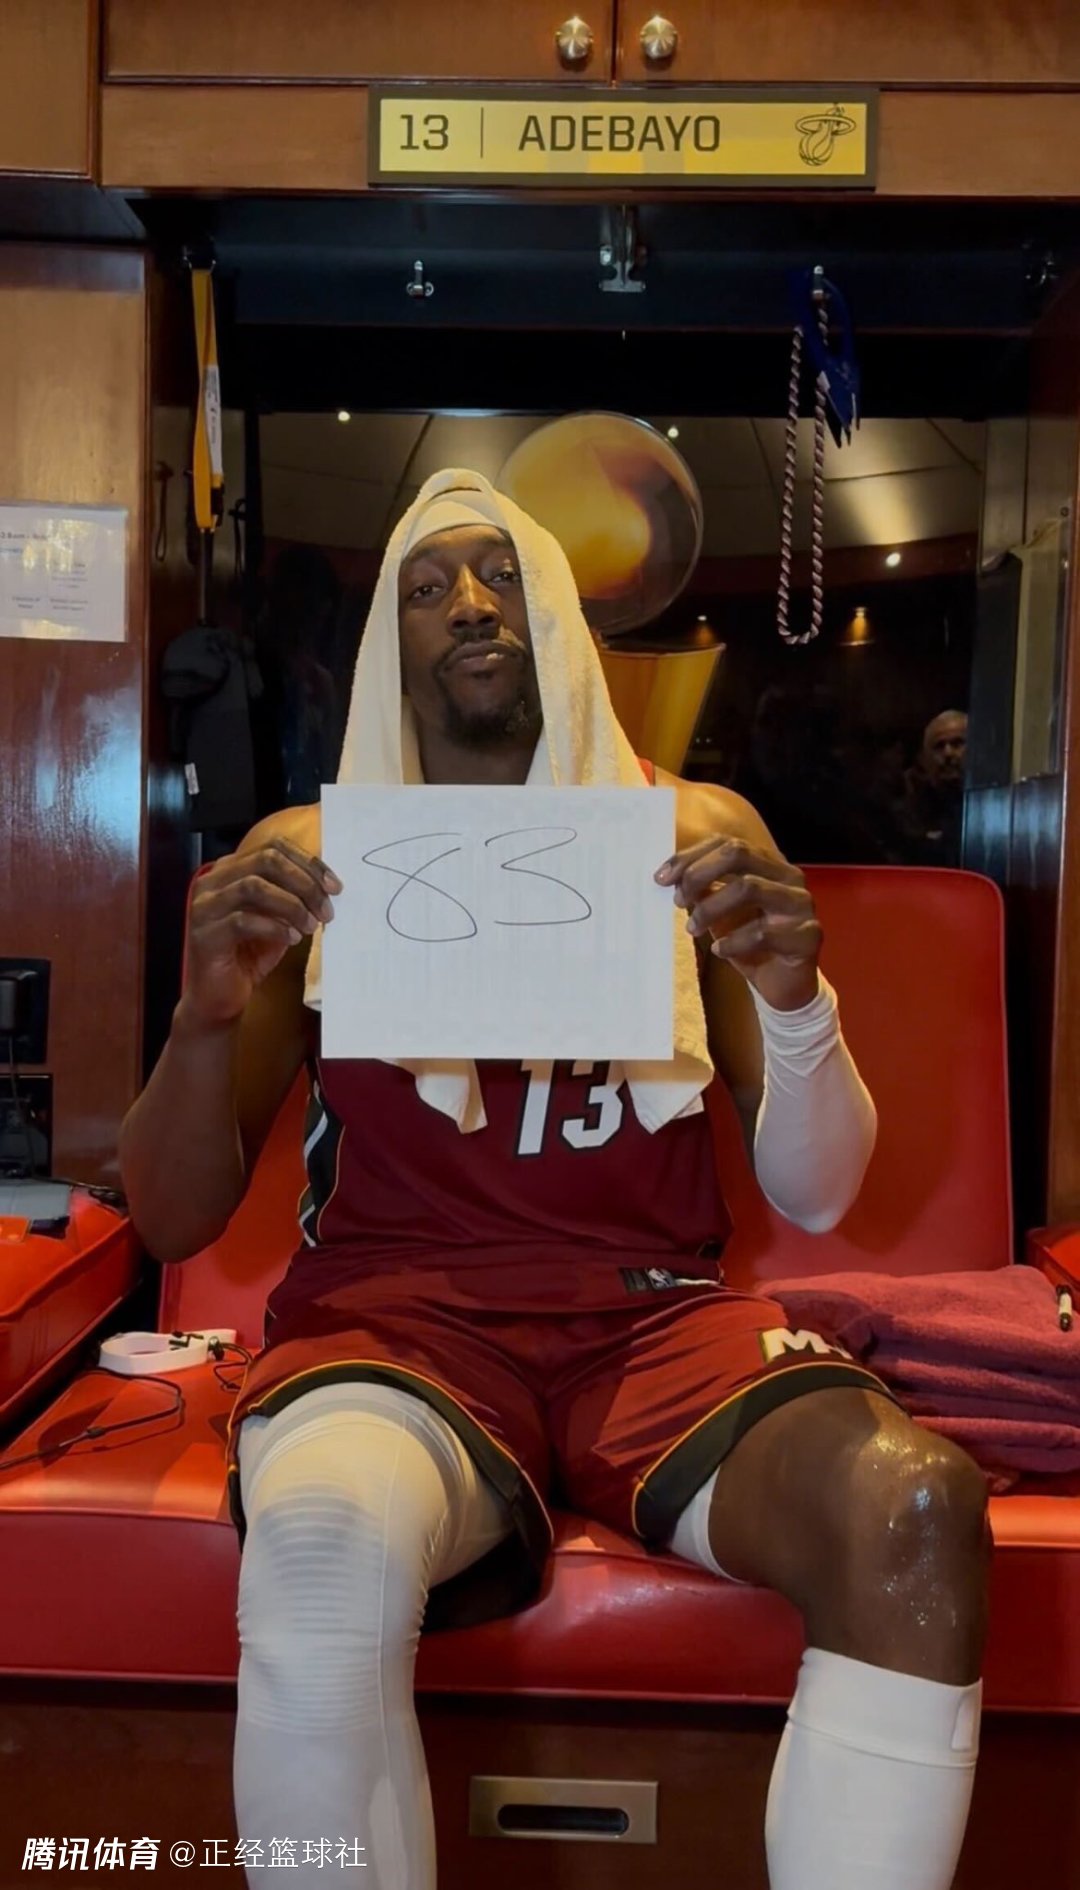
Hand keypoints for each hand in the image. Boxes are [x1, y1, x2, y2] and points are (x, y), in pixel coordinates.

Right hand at [180, 838, 342, 1030]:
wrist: (218, 998)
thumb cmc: (248, 956)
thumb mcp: (277, 920)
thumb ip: (293, 897)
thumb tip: (328, 886)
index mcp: (230, 870)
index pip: (273, 847)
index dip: (308, 863)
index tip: (335, 886)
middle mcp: (213, 882)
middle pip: (265, 861)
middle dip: (304, 883)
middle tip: (326, 910)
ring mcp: (204, 906)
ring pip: (253, 886)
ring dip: (291, 905)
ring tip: (310, 926)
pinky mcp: (204, 934)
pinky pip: (242, 921)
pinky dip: (274, 927)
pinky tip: (291, 939)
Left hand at [656, 836, 820, 1010]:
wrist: (785, 985)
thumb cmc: (751, 943)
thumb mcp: (721, 912)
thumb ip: (703, 890)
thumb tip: (670, 876)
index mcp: (769, 864)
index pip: (727, 843)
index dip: (691, 856)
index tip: (662, 878)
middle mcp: (789, 876)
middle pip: (739, 854)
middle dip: (699, 874)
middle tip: (677, 900)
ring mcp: (802, 904)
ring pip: (749, 887)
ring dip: (711, 908)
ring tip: (693, 928)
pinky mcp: (808, 935)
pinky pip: (763, 932)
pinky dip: (733, 942)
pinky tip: (719, 951)